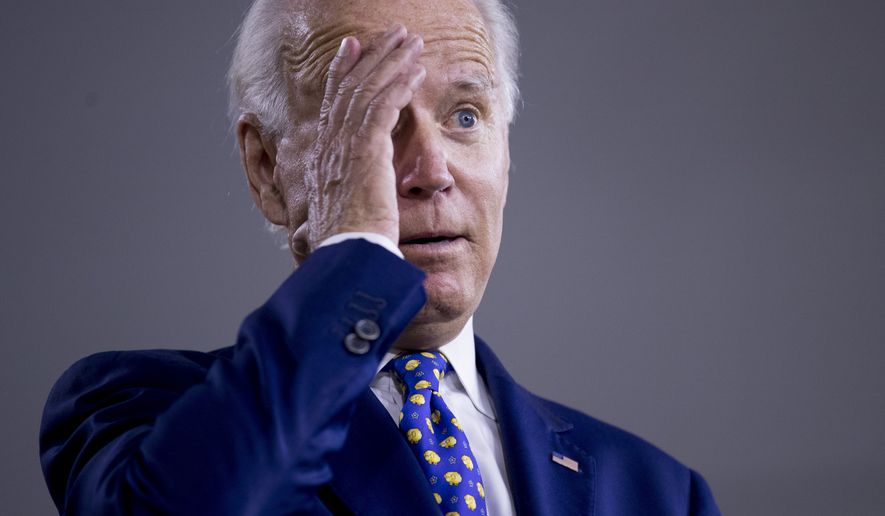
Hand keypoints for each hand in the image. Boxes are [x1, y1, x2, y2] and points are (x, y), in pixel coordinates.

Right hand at [299, 24, 425, 250]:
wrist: (346, 258)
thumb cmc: (345, 248)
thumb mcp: (337, 218)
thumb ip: (339, 202)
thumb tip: (329, 213)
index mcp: (322, 159)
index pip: (333, 105)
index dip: (342, 73)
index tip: (352, 48)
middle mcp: (329, 147)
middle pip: (351, 88)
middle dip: (373, 57)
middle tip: (392, 34)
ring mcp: (346, 147)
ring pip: (368, 90)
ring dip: (392, 62)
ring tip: (411, 41)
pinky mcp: (367, 151)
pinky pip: (385, 106)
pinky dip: (401, 84)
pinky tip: (417, 70)